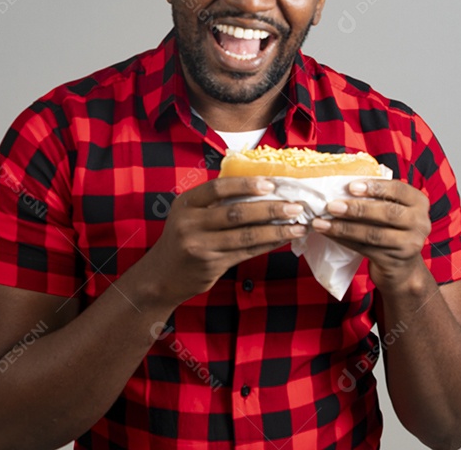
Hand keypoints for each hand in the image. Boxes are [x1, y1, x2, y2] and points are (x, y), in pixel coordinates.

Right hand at [142, 177, 307, 305]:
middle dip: (270, 208)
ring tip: (298, 226)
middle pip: (237, 212)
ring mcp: (201, 246)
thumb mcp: (189, 214)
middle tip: (295, 206)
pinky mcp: (212, 265)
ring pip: (246, 235)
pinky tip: (283, 239)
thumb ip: (215, 202)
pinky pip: (246, 252)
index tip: (271, 184)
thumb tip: (259, 189)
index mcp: (186, 204)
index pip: (218, 188)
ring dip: (276, 230)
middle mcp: (190, 224)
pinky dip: (267, 244)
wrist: (162, 277)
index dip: (245, 185)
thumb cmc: (183, 239)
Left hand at [312, 179, 431, 291]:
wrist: (403, 267)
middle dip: (357, 209)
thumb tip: (340, 182)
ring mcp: (410, 245)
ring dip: (344, 228)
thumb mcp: (394, 209)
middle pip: (387, 213)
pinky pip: (365, 249)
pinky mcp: (395, 261)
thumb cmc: (392, 228)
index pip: (398, 189)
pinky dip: (344, 240)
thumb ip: (378, 197)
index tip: (350, 186)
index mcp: (419, 202)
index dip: (375, 187)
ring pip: (373, 234)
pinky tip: (329, 234)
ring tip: (321, 223)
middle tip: (331, 206)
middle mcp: (420, 223)